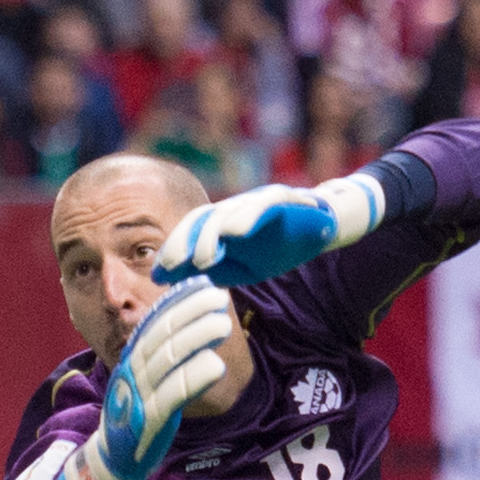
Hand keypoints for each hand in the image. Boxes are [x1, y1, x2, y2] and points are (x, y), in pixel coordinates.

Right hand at [52, 280, 235, 479]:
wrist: (113, 457)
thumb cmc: (137, 413)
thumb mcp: (147, 377)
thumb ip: (164, 353)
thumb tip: (189, 321)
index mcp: (132, 357)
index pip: (155, 321)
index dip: (179, 301)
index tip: (203, 284)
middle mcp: (131, 370)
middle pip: (161, 334)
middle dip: (190, 312)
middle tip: (218, 296)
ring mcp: (138, 394)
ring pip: (168, 359)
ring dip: (196, 338)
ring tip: (222, 323)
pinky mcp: (148, 420)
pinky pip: (172, 395)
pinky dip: (193, 377)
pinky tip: (216, 364)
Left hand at [155, 177, 383, 288]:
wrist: (321, 229)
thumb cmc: (276, 249)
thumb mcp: (242, 268)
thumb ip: (213, 270)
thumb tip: (177, 281)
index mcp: (219, 226)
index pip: (188, 234)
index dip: (172, 252)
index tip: (158, 275)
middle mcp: (231, 210)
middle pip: (198, 220)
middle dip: (182, 243)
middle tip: (170, 266)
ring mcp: (252, 201)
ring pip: (223, 213)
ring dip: (209, 236)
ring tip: (201, 260)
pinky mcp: (279, 198)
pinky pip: (259, 204)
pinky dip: (245, 217)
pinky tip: (235, 233)